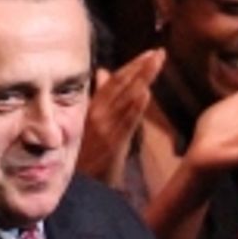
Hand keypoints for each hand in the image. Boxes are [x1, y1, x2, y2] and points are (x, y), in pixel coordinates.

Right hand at [77, 48, 163, 183]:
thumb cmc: (83, 153)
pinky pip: (126, 123)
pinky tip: (146, 93)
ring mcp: (105, 129)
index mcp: (92, 107)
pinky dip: (135, 107)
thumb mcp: (88, 121)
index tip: (149, 53)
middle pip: (121, 85)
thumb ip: (97, 95)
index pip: (114, 82)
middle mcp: (97, 115)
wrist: (78, 186)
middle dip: (141, 67)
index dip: (132, 66)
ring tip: (157, 63)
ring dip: (142, 79)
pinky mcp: (113, 145)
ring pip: (126, 99)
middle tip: (158, 52)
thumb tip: (103, 72)